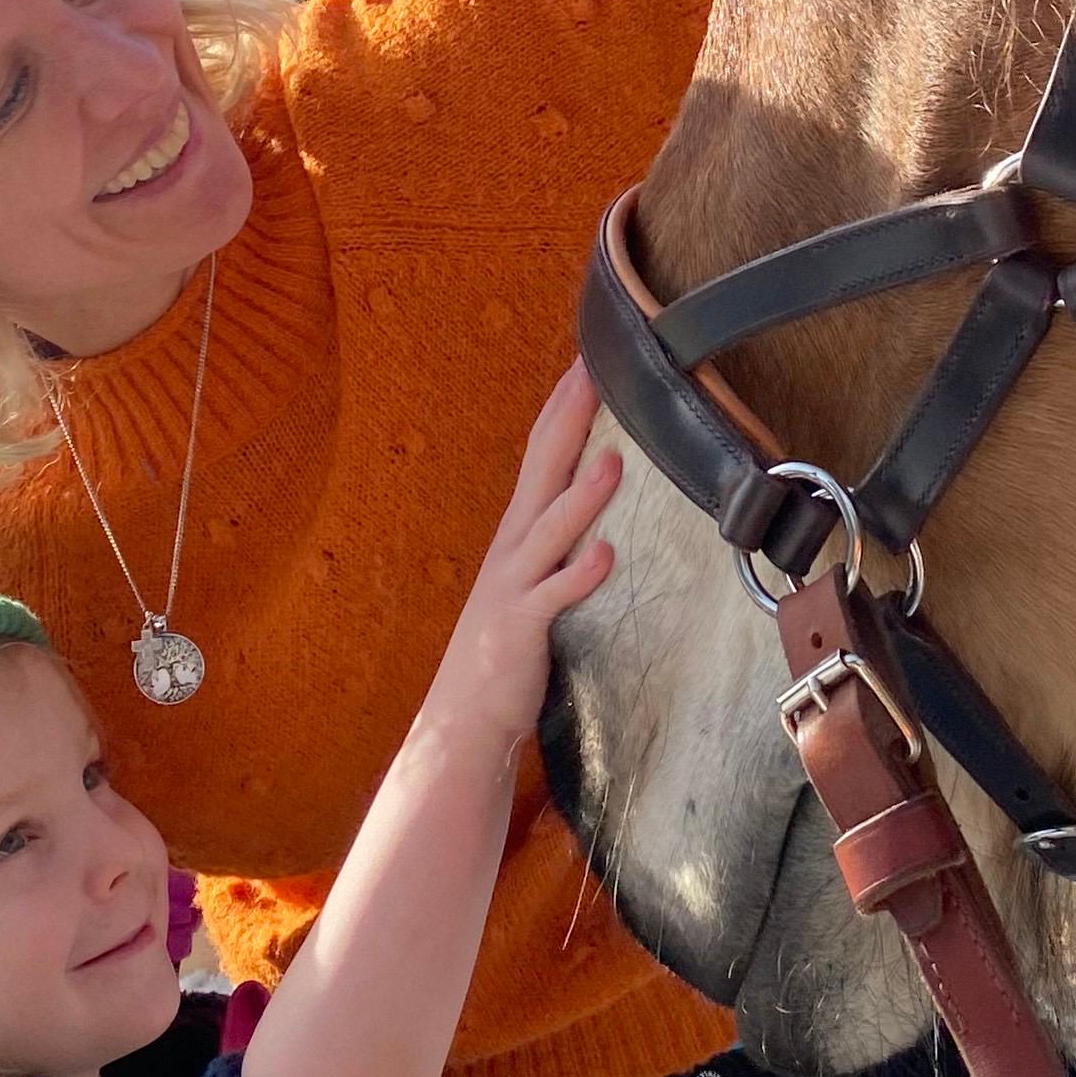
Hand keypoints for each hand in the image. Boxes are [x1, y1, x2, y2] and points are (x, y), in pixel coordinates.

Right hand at [425, 363, 620, 750]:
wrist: (463, 716)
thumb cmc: (505, 646)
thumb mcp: (533, 578)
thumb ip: (558, 539)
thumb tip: (592, 501)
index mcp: (520, 532)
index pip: (541, 454)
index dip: (563, 407)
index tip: (588, 360)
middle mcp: (514, 548)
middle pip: (541, 471)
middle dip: (566, 420)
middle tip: (592, 372)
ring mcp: (515, 585)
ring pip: (550, 532)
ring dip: (580, 497)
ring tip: (611, 461)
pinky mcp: (521, 627)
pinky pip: (553, 597)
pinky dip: (578, 576)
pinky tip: (604, 556)